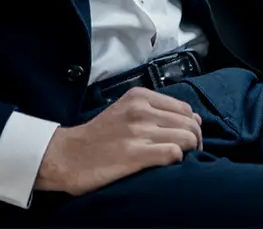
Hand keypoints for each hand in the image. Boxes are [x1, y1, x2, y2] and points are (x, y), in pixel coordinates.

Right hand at [34, 87, 203, 195]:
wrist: (68, 156)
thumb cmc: (98, 137)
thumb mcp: (125, 111)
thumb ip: (156, 111)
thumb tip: (194, 119)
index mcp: (139, 97)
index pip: (184, 108)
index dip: (191, 125)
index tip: (187, 138)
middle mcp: (140, 110)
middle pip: (189, 123)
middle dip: (195, 140)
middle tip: (188, 153)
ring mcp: (138, 131)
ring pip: (186, 137)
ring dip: (189, 151)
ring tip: (180, 160)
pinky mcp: (135, 154)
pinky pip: (174, 153)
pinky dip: (177, 160)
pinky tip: (166, 164)